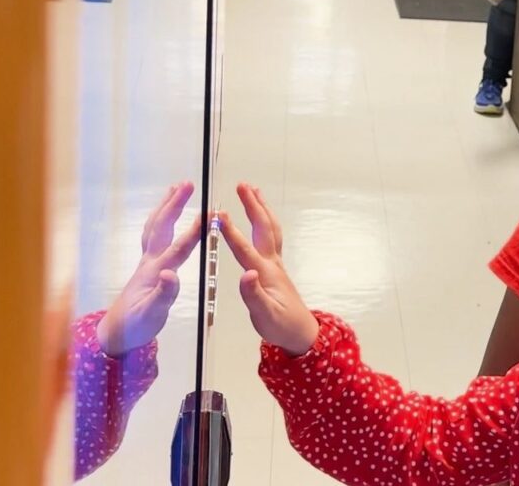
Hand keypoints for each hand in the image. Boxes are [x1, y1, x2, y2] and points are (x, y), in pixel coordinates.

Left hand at [97, 182, 201, 356]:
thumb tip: (171, 274)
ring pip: (155, 227)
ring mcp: (146, 262)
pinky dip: (160, 219)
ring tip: (176, 188)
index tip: (210, 214)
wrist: (116, 332)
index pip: (179, 247)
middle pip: (162, 227)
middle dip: (174, 204)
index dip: (195, 230)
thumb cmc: (136, 325)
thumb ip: (162, 294)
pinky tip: (165, 215)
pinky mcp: (146, 265)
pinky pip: (153, 234)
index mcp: (155, 272)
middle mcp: (150, 262)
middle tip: (187, 184)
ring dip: (165, 206)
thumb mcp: (152, 314)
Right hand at [219, 183, 318, 355]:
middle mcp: (272, 263)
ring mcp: (276, 264)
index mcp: (265, 274)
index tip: (217, 214)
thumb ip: (253, 295)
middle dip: (252, 206)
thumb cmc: (281, 326)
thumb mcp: (264, 315)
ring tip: (253, 190)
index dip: (230, 231)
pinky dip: (266, 222)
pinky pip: (272, 237)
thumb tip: (246, 274)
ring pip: (270, 229)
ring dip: (261, 208)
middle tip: (242, 185)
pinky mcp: (277, 267)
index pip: (244, 249)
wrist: (301, 333)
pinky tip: (262, 218)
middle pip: (262, 228)